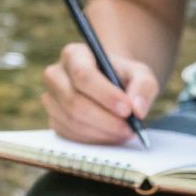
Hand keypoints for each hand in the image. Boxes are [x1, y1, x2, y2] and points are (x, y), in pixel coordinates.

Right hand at [41, 42, 157, 144]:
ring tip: (124, 132)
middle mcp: (55, 76)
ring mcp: (51, 100)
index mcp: (74, 55)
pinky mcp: (54, 120)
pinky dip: (94, 140)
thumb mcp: (140, 73)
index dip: (105, 95)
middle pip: (74, 102)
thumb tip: (138, 110)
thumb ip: (144, 87)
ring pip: (72, 122)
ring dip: (101, 133)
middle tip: (129, 128)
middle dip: (105, 120)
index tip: (127, 109)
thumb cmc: (122, 76)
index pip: (82, 75)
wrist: (109, 84)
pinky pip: (71, 135)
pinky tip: (111, 135)